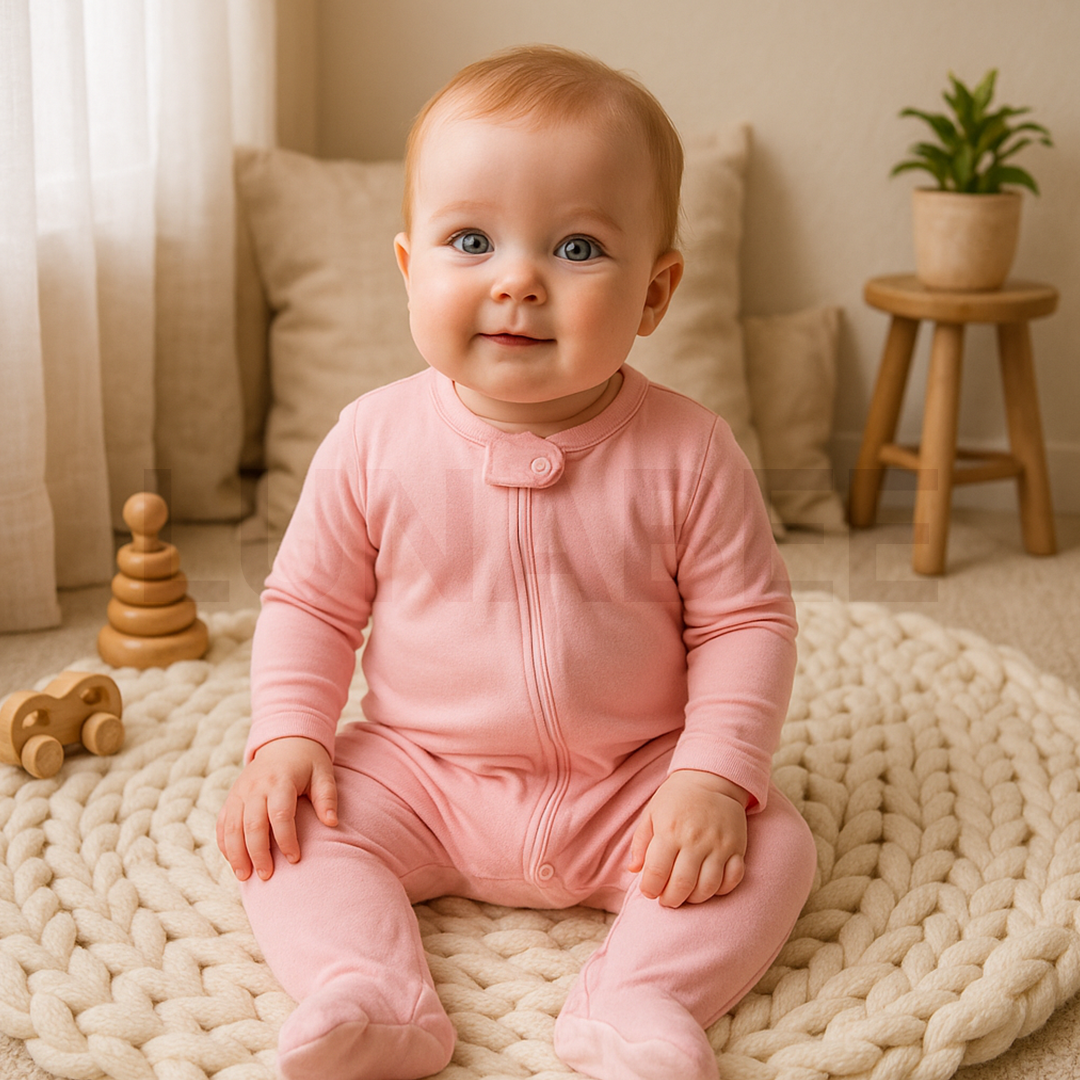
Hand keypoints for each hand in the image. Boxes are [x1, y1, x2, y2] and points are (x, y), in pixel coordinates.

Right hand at [216, 737, 337, 881]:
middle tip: (265, 876)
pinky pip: (222, 823)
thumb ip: (327, 797)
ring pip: (232, 827)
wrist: (284, 741)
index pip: (280, 815)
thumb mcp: (323, 773)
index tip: (295, 859)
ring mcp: (240, 792)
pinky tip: (232, 861)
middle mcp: (256, 787)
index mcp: (280, 781)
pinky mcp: (231, 797)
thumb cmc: (308, 762)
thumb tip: (332, 823)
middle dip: (257, 853)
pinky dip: (224, 844)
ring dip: (236, 854)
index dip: (286, 839)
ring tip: (244, 877)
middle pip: (252, 824)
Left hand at [628, 769, 747, 906]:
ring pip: (708, 887)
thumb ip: (640, 843)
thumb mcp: (651, 814)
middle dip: (670, 899)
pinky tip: (709, 886)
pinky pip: (733, 879)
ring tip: (686, 894)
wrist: (710, 779)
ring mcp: (718, 845)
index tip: (649, 891)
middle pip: (682, 885)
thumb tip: (633, 870)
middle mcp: (695, 839)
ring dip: (694, 899)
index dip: (650, 889)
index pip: (656, 873)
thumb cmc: (676, 799)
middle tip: (666, 898)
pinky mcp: (737, 848)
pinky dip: (721, 890)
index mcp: (669, 831)